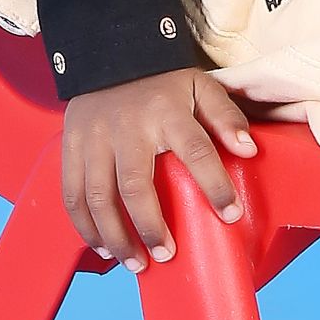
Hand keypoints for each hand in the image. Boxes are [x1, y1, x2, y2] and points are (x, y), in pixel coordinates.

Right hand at [61, 67, 255, 271]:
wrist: (108, 56)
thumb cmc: (162, 83)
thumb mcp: (201, 87)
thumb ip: (226, 117)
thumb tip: (248, 149)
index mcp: (166, 111)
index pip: (196, 151)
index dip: (215, 185)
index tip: (230, 215)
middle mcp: (126, 126)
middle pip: (135, 185)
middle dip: (150, 226)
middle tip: (166, 255)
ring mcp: (93, 138)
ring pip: (98, 197)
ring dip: (115, 236)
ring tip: (135, 263)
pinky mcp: (70, 147)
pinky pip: (72, 195)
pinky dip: (85, 227)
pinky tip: (103, 247)